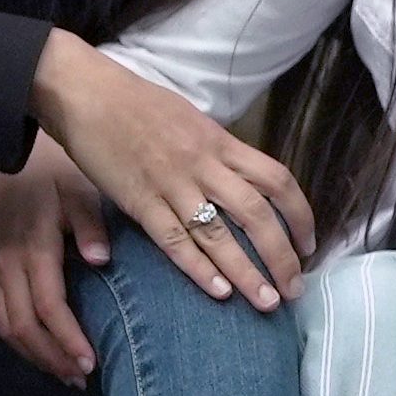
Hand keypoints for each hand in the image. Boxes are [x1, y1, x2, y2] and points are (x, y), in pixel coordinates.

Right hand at [0, 135, 112, 381]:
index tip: (90, 363)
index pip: (47, 306)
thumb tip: (102, 261)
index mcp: (31, 246)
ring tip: (65, 373)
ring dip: (33, 354)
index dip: (67, 339)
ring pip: (4, 325)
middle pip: (22, 325)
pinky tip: (38, 350)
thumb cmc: (53, 170)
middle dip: (51, 357)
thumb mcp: (79, 188)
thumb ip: (90, 225)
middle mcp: (5, 262)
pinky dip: (16, 338)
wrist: (8, 148)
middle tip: (81, 377)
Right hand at [32, 31, 317, 310]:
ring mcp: (172, 184)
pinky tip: (219, 292)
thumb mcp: (190, 120)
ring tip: (268, 303)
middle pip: (257, 215)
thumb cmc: (136, 104)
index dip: (300, 215)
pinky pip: (173, 240)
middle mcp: (204, 164)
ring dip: (247, 272)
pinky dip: (198, 268)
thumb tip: (239, 176)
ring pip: (219, 234)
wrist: (86, 93)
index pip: (277, 180)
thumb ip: (216, 151)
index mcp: (220, 142)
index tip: (309, 245)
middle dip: (281, 256)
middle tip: (295, 289)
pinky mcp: (139, 201)